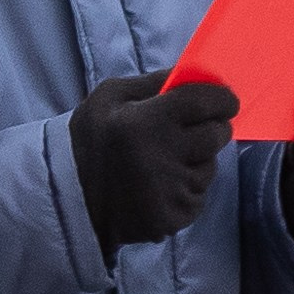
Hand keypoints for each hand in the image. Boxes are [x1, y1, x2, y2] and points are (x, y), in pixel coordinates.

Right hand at [68, 69, 238, 260]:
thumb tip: (193, 75)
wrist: (67, 199)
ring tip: (165, 164)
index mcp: (147, 122)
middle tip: (195, 131)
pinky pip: (197, 197)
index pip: (206, 101)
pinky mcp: (172, 218)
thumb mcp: (108, 97)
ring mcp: (169, 191)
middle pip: (217, 135)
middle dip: (213, 129)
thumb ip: (153, 82)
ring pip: (208, 169)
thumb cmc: (89, 141)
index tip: (226, 102)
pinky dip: (186, 190)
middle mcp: (163, 156)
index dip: (223, 99)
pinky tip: (160, 187)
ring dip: (196, 163)